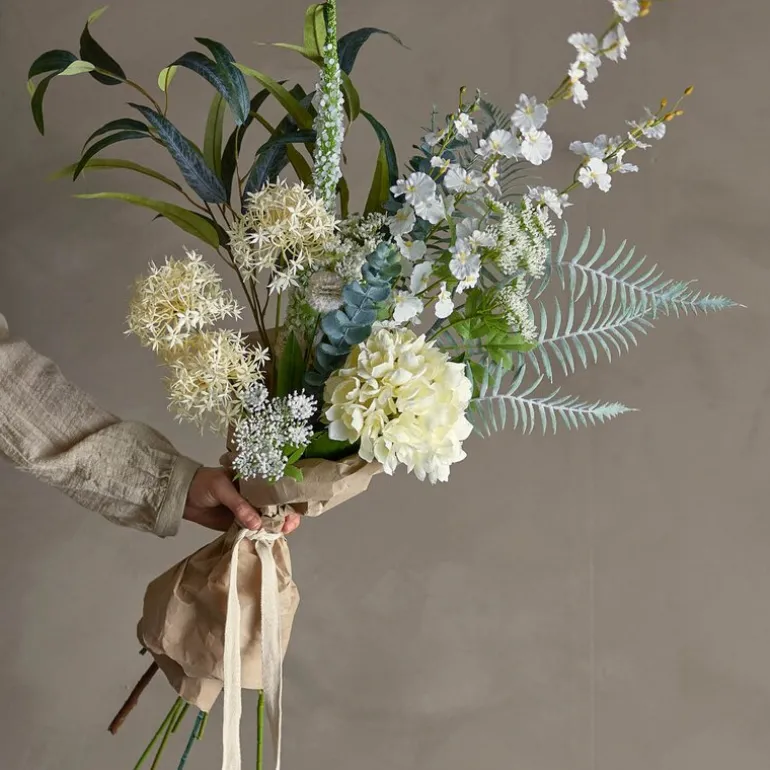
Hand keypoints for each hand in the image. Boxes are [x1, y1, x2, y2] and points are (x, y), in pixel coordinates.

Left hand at [182, 467, 301, 534]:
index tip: (291, 512)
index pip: (276, 490)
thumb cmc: (202, 483)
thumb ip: (239, 504)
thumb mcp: (221, 487)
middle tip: (287, 527)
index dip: (287, 500)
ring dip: (275, 529)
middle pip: (276, 507)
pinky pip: (253, 531)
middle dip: (286, 517)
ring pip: (267, 521)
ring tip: (279, 534)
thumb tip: (257, 524)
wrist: (182, 496)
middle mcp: (255, 496)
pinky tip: (266, 540)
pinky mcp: (239, 525)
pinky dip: (260, 537)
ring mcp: (247, 511)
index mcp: (254, 481)